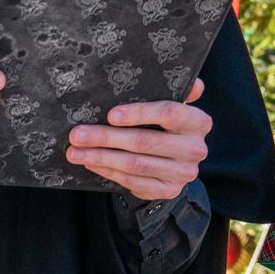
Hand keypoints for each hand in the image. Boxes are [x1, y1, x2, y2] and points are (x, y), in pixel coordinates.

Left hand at [68, 78, 210, 201]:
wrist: (178, 163)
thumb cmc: (169, 126)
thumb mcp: (175, 106)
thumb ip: (178, 92)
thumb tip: (193, 82)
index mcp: (199, 122)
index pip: (170, 113)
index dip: (140, 113)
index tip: (110, 115)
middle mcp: (195, 149)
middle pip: (145, 142)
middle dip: (106, 138)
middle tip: (77, 134)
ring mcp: (183, 172)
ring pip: (135, 165)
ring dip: (101, 157)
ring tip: (75, 151)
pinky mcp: (169, 191)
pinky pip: (134, 182)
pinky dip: (109, 173)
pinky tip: (92, 164)